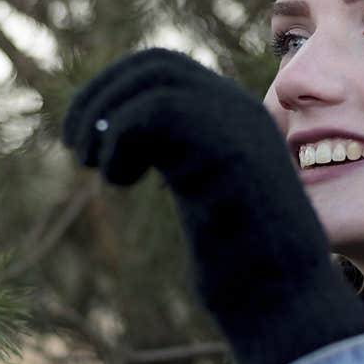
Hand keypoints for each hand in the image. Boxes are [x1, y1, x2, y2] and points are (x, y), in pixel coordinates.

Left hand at [62, 48, 363, 363]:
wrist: (287, 300)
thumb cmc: (244, 265)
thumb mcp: (202, 199)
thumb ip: (178, 161)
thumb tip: (121, 141)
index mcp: (235, 117)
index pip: (165, 68)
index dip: (113, 89)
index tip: (85, 136)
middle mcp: (240, 110)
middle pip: (156, 64)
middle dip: (101, 95)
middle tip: (76, 145)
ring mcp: (239, 126)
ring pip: (156, 79)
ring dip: (105, 114)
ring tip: (92, 163)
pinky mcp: (230, 151)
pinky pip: (159, 112)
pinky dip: (122, 140)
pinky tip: (121, 181)